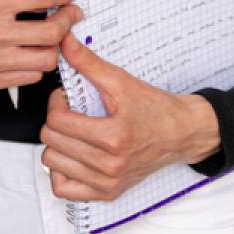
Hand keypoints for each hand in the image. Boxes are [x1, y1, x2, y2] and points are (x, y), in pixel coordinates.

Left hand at [39, 31, 221, 201]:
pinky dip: (61, 171)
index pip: (57, 121)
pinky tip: (73, 155)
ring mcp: (108, 182)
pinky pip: (63, 189)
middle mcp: (111, 165)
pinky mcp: (108, 193)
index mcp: (114, 137)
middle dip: (55, 120)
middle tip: (71, 112)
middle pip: (52, 142)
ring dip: (57, 143)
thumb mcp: (122, 81)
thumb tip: (63, 40)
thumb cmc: (154, 108)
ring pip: (52, 163)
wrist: (181, 133)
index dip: (56, 102)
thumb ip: (89, 62)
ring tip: (73, 131)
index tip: (66, 97)